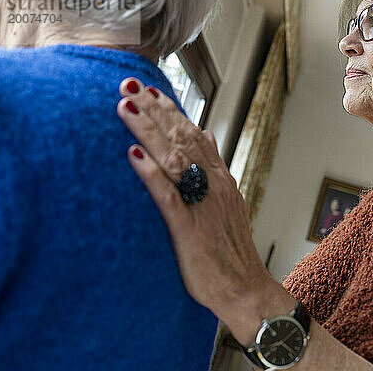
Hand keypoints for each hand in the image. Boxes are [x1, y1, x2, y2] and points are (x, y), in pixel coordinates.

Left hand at [116, 78, 372, 369]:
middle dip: (155, 110)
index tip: (151, 88)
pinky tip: (133, 156)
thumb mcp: (228, 202)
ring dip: (150, 131)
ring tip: (127, 106)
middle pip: (182, 139)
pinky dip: (151, 175)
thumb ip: (216, 168)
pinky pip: (168, 198)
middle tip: (129, 83)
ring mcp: (202, 205)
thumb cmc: (231, 250)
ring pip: (174, 160)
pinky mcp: (190, 229)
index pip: (194, 135)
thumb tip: (208, 135)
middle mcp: (213, 185)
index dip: (171, 111)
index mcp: (220, 179)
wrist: (246, 288)